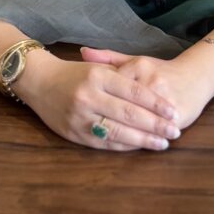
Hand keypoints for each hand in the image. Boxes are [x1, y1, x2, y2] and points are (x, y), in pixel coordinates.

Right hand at [17, 51, 181, 151]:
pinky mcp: (75, 134)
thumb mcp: (97, 66)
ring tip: (163, 142)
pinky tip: (140, 146)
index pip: (134, 91)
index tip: (173, 112)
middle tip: (175, 130)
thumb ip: (122, 74)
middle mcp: (89, 96)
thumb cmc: (75, 73)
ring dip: (143, 139)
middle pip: (129, 113)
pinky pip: (105, 142)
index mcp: (98, 75)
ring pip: (118, 131)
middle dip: (155, 124)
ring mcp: (81, 117)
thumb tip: (155, 91)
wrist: (39, 82)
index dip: (155, 104)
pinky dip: (125, 146)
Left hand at [79, 47, 213, 128]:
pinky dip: (145, 139)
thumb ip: (108, 58)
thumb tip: (83, 52)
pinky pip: (155, 131)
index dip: (98, 100)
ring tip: (103, 141)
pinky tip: (134, 146)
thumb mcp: (134, 61)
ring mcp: (165, 98)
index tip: (84, 108)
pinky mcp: (178, 113)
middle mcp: (151, 80)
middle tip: (89, 127)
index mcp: (139, 65)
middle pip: (124, 107)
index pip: (112, 86)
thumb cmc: (160, 71)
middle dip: (106, 119)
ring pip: (139, 121)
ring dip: (124, 134)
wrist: (196, 75)